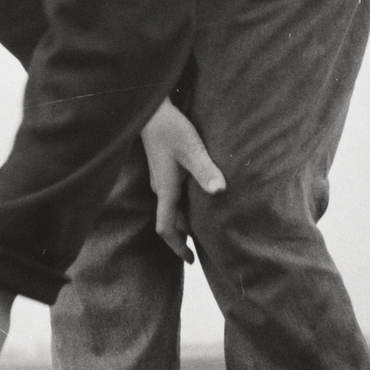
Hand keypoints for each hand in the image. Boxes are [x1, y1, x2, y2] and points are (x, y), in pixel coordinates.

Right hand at [139, 98, 225, 262]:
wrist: (150, 110)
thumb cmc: (170, 128)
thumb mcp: (191, 149)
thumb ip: (205, 170)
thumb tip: (219, 192)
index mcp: (166, 190)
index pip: (166, 228)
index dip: (177, 246)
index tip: (190, 260)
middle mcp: (160, 188)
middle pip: (170, 221)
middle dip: (184, 237)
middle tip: (200, 249)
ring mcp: (161, 178)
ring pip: (172, 208)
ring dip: (184, 220)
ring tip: (202, 229)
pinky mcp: (164, 167)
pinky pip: (173, 195)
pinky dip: (184, 205)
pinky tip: (198, 199)